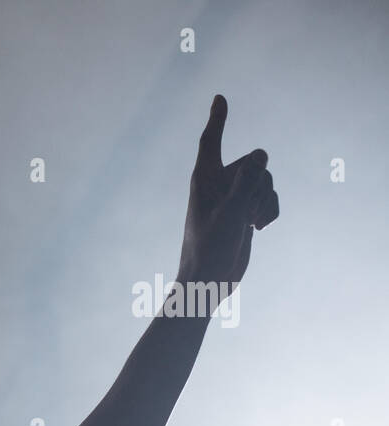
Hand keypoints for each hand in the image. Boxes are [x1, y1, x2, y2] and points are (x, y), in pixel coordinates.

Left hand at [177, 95, 278, 287]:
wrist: (209, 279)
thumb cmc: (211, 247)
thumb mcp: (232, 212)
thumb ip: (248, 181)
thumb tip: (262, 153)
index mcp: (204, 179)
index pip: (211, 141)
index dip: (218, 119)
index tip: (220, 98)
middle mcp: (218, 184)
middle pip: (254, 163)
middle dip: (259, 184)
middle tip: (247, 211)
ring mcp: (232, 197)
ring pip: (265, 181)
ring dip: (265, 201)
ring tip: (252, 223)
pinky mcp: (244, 211)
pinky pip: (268, 198)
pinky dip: (268, 211)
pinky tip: (259, 228)